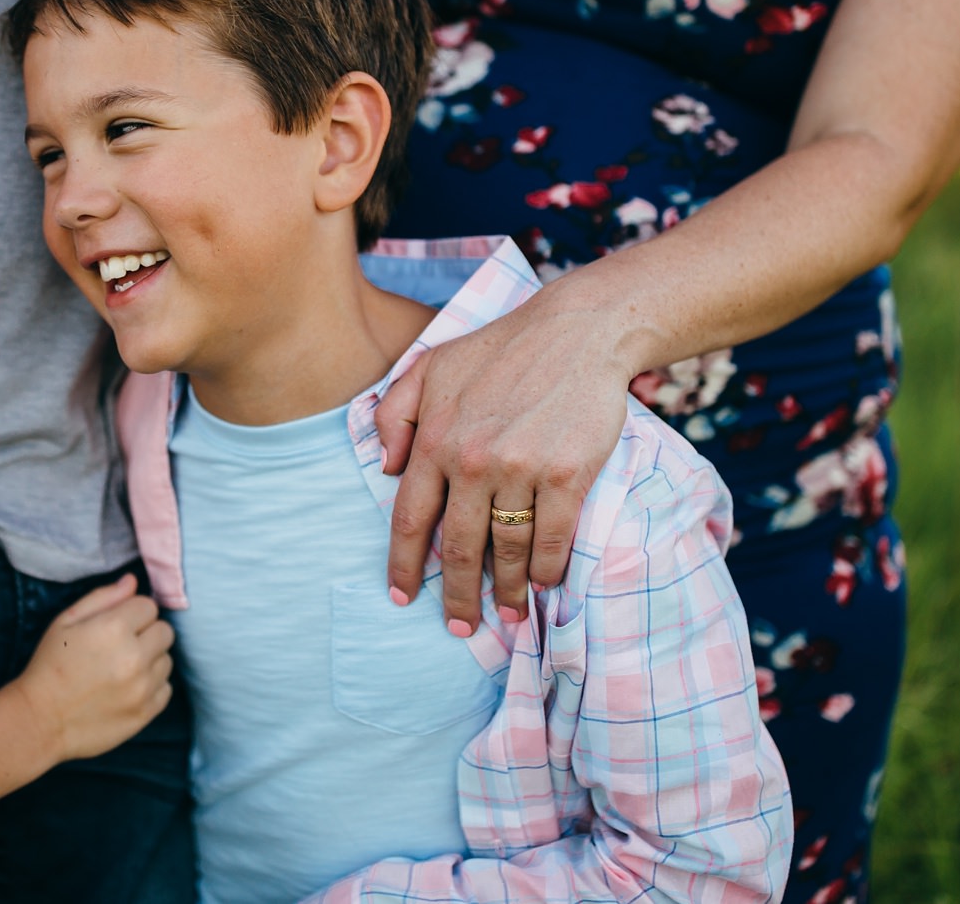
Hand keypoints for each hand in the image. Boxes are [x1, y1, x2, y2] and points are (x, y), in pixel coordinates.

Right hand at [13, 574, 174, 762]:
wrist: (40, 719)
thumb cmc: (49, 665)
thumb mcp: (65, 621)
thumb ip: (103, 597)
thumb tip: (133, 581)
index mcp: (114, 628)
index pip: (149, 606)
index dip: (132, 613)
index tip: (115, 625)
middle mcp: (134, 657)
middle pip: (165, 631)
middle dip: (146, 634)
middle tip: (120, 646)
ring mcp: (142, 688)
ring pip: (167, 660)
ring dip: (150, 661)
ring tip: (121, 669)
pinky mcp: (145, 713)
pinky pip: (165, 689)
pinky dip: (152, 687)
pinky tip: (127, 688)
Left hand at [375, 297, 629, 631]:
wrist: (576, 331)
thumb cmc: (500, 349)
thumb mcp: (430, 365)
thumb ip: (394, 413)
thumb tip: (382, 468)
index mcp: (435, 438)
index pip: (410, 517)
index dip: (403, 564)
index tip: (402, 597)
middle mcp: (473, 460)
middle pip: (459, 547)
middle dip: (458, 595)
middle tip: (460, 628)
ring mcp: (521, 469)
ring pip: (508, 548)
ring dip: (507, 590)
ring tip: (508, 614)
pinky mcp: (566, 474)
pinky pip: (552, 537)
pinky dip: (548, 568)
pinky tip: (545, 582)